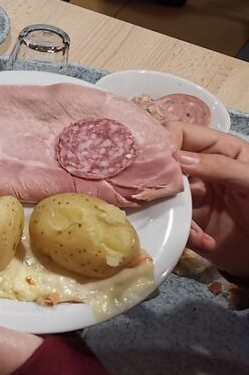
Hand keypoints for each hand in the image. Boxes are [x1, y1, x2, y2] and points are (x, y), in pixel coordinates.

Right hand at [166, 122, 248, 275]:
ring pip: (161, 196)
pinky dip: (185, 233)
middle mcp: (200, 170)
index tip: (155, 161)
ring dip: (171, 212)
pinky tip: (206, 241)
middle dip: (158, 180)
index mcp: (218, 150)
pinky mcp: (188, 223)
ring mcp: (192, 197)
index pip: (181, 133)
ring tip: (193, 228)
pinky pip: (171, 223)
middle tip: (159, 195)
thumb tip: (177, 158)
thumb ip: (220, 166)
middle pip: (163, 164)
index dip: (165, 142)